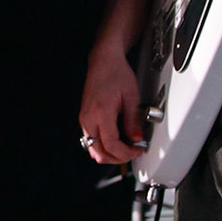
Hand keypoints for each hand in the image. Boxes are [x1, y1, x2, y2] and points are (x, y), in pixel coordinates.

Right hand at [80, 42, 145, 164]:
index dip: (126, 153)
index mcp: (101, 113)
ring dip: (110, 154)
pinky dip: (103, 147)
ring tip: (125, 148)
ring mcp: (84, 119)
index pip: (111, 145)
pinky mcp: (84, 118)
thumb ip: (133, 121)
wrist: (103, 62)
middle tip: (133, 152)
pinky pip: (91, 141)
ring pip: (93, 150)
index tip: (137, 150)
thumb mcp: (132, 97)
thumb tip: (136, 139)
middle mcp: (89, 118)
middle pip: (99, 153)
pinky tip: (115, 142)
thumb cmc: (116, 74)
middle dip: (118, 158)